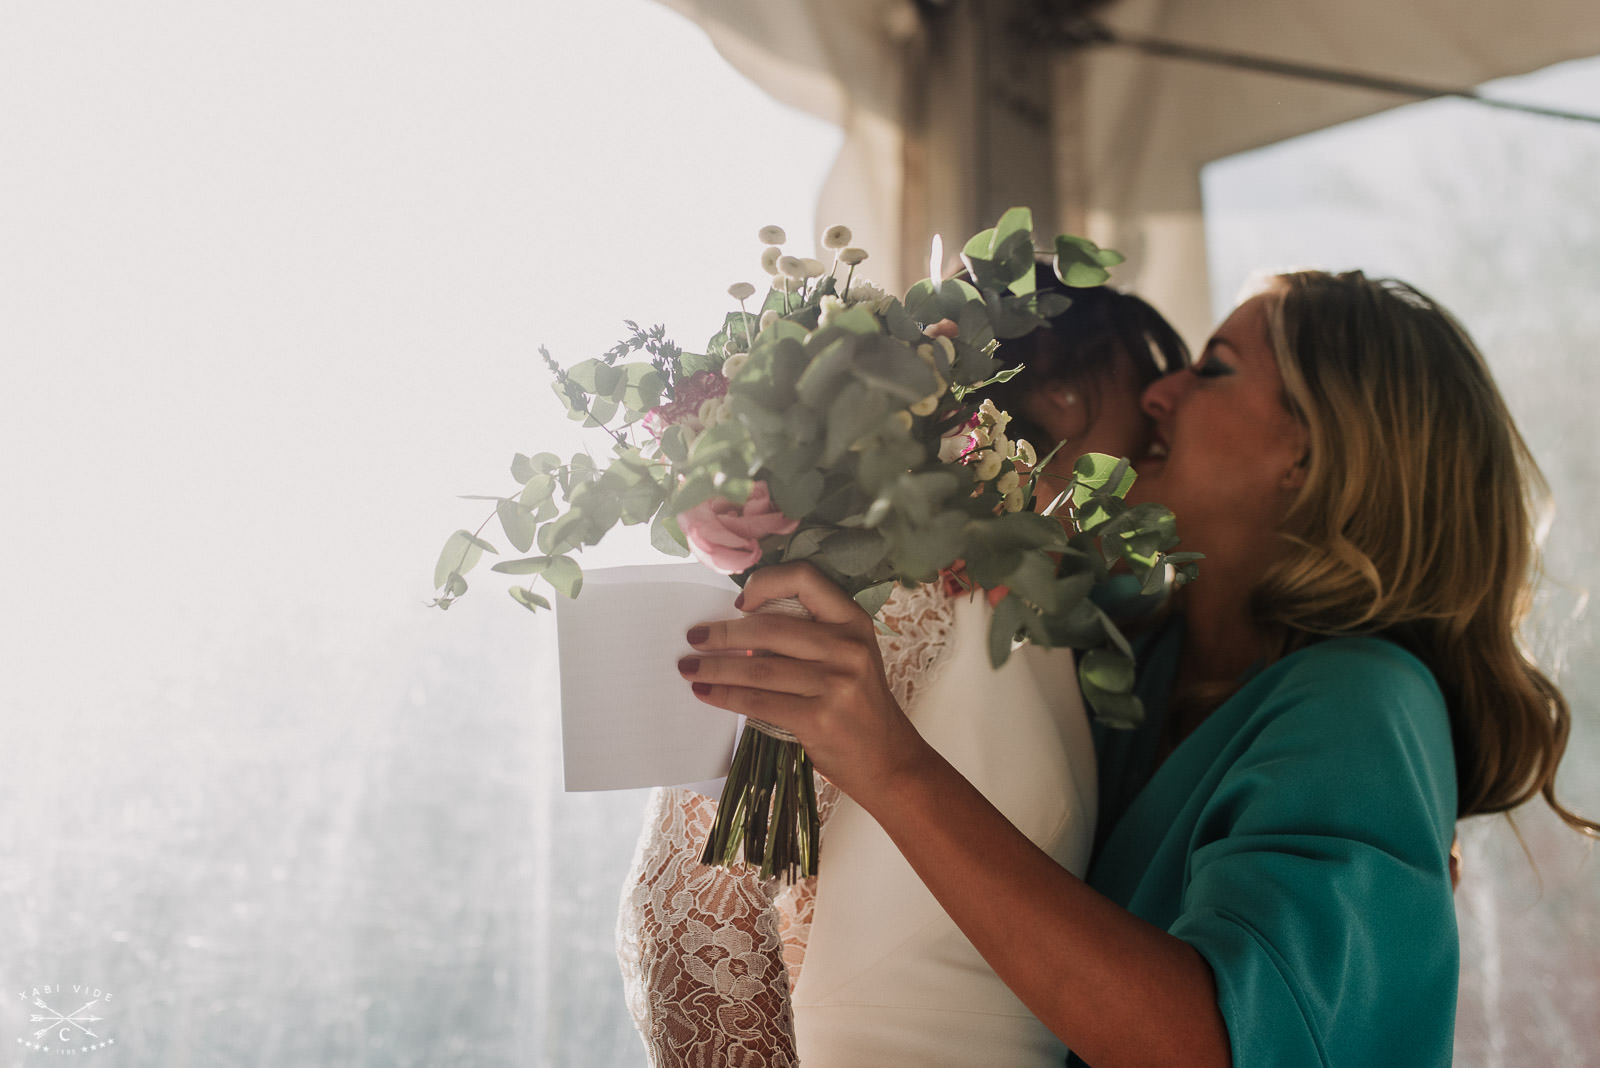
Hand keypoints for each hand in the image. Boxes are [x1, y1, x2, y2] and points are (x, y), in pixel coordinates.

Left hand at [678, 562, 932, 802]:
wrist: (889, 760)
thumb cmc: (858, 705)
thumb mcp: (847, 657)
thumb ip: (808, 637)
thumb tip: (740, 628)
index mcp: (853, 621)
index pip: (805, 579)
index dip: (766, 583)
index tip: (740, 603)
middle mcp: (847, 647)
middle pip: (770, 627)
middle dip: (723, 635)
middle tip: (694, 638)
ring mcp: (835, 684)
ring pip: (758, 669)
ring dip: (715, 668)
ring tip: (689, 668)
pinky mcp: (818, 718)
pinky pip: (759, 702)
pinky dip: (726, 697)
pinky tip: (707, 694)